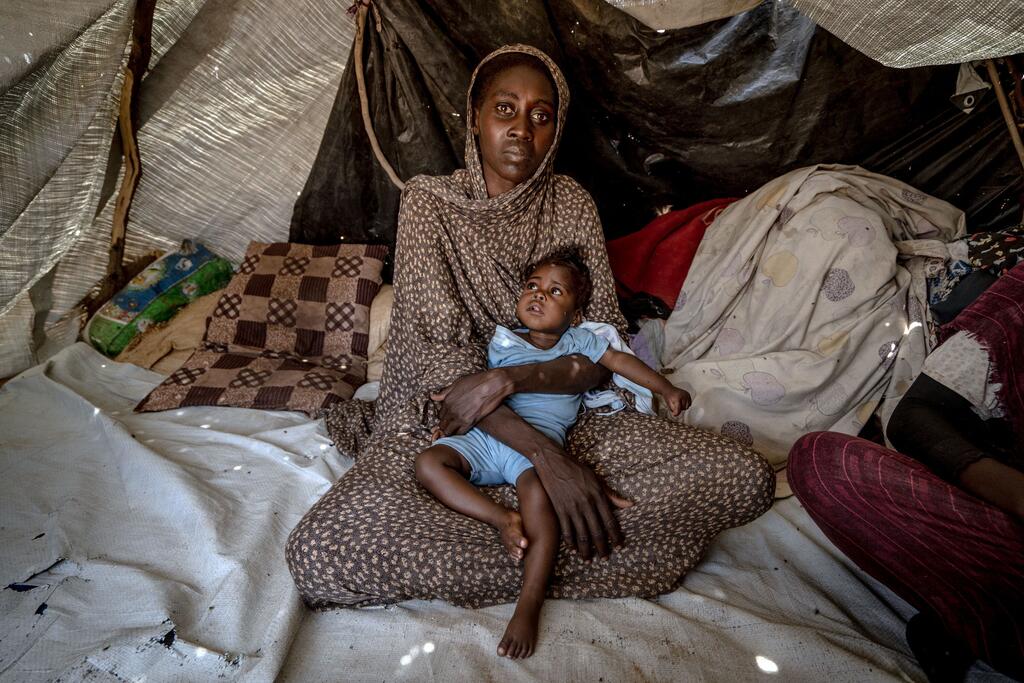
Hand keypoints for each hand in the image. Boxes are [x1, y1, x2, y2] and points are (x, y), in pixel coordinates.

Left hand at [431, 369, 513, 435]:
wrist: (493, 384)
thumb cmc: (477, 381)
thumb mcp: (458, 383)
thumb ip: (445, 392)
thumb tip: (433, 397)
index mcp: (447, 400)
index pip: (440, 414)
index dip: (444, 416)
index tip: (448, 417)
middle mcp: (451, 409)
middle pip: (443, 423)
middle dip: (445, 425)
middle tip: (451, 425)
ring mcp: (459, 416)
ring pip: (449, 430)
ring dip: (450, 431)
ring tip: (455, 430)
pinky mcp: (470, 422)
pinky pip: (459, 432)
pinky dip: (459, 433)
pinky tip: (461, 430)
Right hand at [531, 445, 632, 560]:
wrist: (553, 462)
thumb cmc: (577, 470)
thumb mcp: (598, 479)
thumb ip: (612, 495)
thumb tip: (630, 505)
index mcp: (598, 496)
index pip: (610, 522)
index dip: (616, 536)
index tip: (619, 546)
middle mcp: (586, 504)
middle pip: (597, 532)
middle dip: (602, 548)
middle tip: (605, 557)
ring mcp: (572, 508)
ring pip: (582, 535)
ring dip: (586, 550)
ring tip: (589, 559)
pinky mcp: (559, 510)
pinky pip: (567, 531)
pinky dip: (571, 542)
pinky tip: (574, 549)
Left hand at [663, 387, 691, 415]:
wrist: (669, 390)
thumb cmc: (668, 397)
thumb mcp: (669, 404)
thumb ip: (673, 410)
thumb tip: (676, 414)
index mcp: (677, 398)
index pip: (679, 408)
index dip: (676, 412)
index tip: (674, 414)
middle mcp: (683, 395)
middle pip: (684, 408)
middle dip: (680, 408)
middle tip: (675, 405)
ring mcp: (687, 394)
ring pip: (687, 406)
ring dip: (683, 407)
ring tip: (678, 403)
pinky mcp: (688, 394)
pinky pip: (689, 403)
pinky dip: (686, 404)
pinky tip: (682, 402)